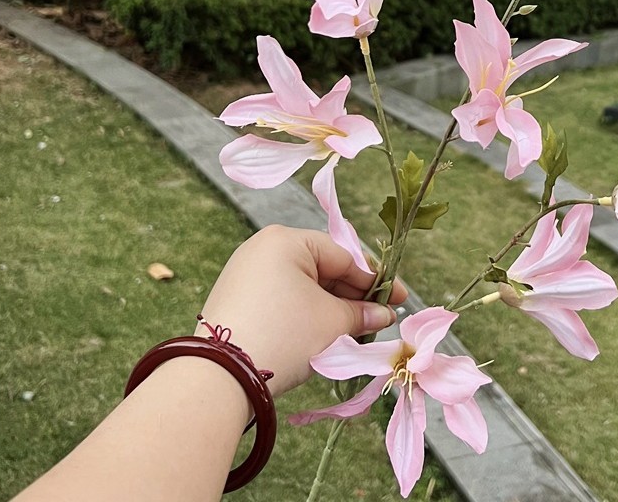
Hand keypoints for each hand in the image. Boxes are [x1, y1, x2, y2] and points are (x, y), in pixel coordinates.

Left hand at [197, 225, 404, 397]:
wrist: (219, 379)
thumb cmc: (284, 335)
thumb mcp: (332, 322)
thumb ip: (363, 313)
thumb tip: (384, 314)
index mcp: (286, 239)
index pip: (343, 256)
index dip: (375, 281)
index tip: (399, 300)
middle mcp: (262, 248)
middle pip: (322, 269)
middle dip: (352, 298)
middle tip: (377, 321)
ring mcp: (244, 274)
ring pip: (302, 287)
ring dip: (330, 310)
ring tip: (353, 334)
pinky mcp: (234, 301)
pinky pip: (281, 301)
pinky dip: (304, 316)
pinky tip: (322, 337)